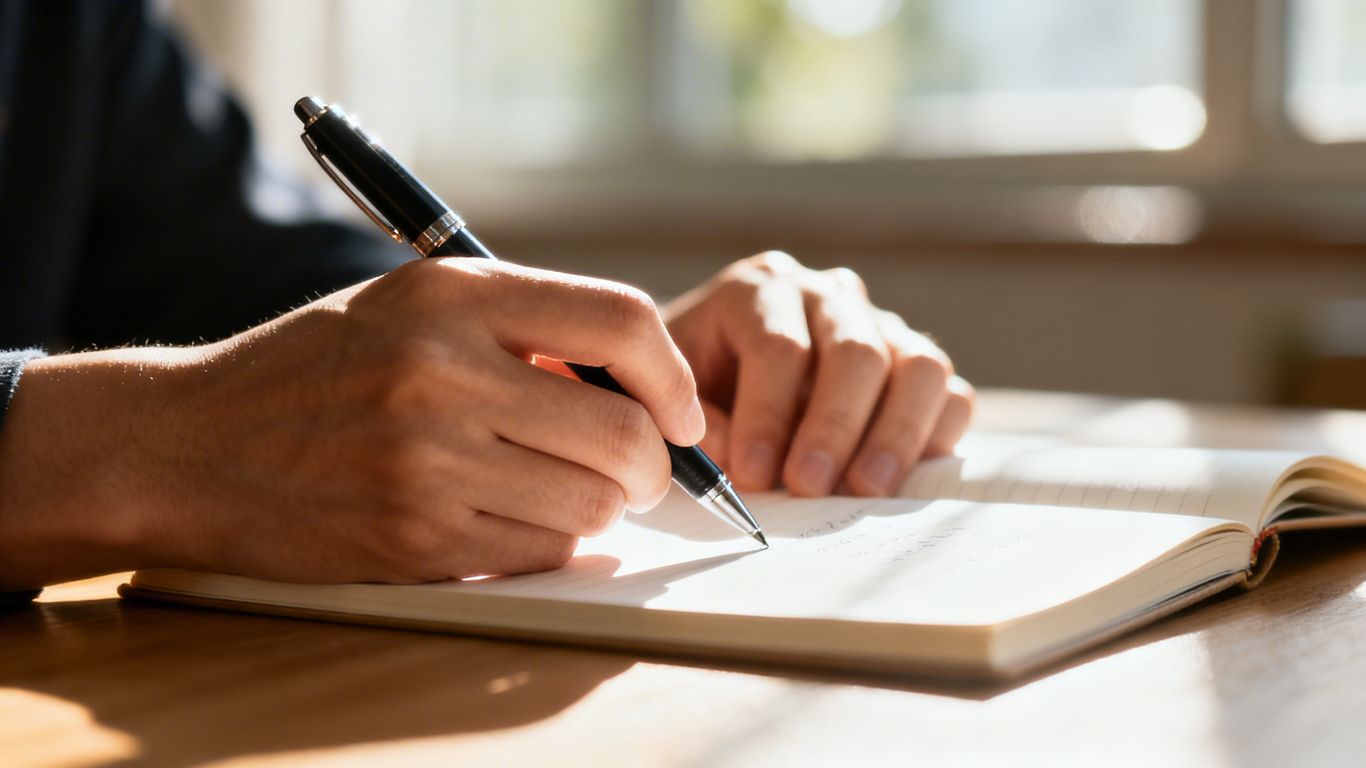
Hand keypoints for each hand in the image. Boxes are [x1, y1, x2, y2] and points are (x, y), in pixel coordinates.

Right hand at [0, 259, 702, 588]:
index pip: (623, 323)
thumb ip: (524, 329)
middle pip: (623, 432)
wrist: (191, 444)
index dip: (675, 378)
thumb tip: (644, 389)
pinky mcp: (412, 537)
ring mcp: (426, 460)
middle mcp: (444, 371)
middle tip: (638, 472)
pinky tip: (520, 519)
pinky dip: (552, 543)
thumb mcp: (414, 308)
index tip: (683, 413)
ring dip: (604, 508)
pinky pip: (540, 551)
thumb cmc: (318, 369)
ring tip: (569, 492)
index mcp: (454, 295)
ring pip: (593, 504)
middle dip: (653, 465)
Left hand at [664, 251, 973, 496]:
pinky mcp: (918, 366)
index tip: (751, 475)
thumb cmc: (691, 386)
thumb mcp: (675, 395)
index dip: (768, 415)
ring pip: (919, 365)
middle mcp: (829, 295)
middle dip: (832, 427)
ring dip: (895, 433)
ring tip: (864, 490)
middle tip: (807, 487)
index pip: (780, 346)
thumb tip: (746, 462)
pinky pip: (951, 393)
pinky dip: (935, 435)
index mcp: (760, 290)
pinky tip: (899, 480)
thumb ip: (700, 423)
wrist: (717, 374)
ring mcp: (882, 325)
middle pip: (855, 352)